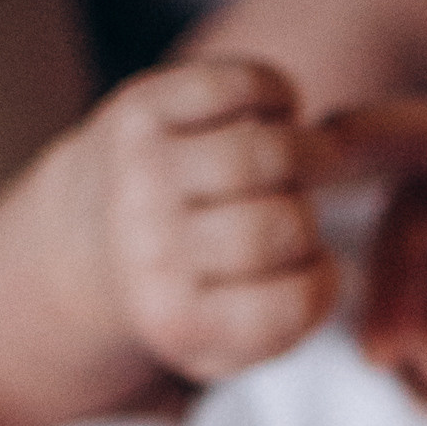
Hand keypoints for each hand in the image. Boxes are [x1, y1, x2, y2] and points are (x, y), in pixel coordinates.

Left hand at [96, 56, 338, 383]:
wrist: (83, 242)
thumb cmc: (188, 292)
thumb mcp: (230, 340)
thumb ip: (296, 317)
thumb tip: (343, 263)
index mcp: (177, 321)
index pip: (301, 299)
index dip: (325, 279)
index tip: (304, 270)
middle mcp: (147, 251)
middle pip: (284, 225)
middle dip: (308, 217)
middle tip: (299, 212)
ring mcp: (139, 175)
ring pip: (268, 153)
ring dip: (308, 152)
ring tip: (307, 161)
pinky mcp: (138, 110)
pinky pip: (242, 85)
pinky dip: (279, 95)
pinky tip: (273, 117)